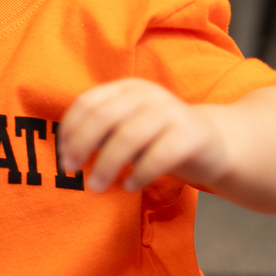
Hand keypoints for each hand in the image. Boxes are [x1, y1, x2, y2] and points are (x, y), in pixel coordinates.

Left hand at [58, 78, 226, 192]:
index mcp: (127, 88)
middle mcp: (148, 94)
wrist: (213, 144)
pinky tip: (129, 186)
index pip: (88, 102)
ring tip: (95, 187)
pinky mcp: (192, 135)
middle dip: (81, 145)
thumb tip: (66, 153)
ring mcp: (172, 112)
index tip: (62, 155)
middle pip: (104, 117)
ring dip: (106, 165)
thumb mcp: (125, 128)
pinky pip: (159, 156)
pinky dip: (139, 173)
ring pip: (128, 137)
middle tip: (71, 171)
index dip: (70, 129)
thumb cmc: (157, 139)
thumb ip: (100, 134)